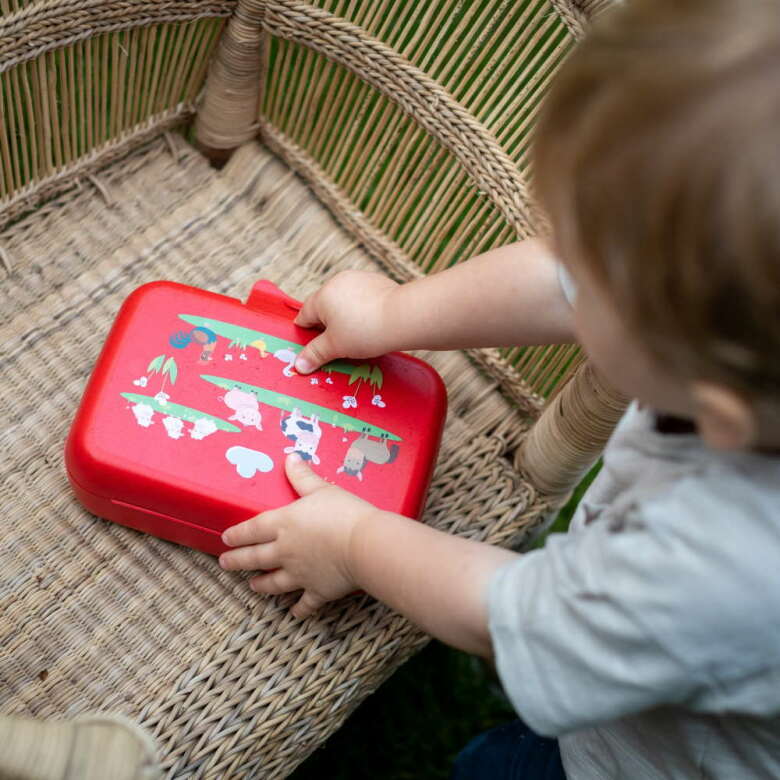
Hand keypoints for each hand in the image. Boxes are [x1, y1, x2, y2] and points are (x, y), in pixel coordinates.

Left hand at [219, 454, 379, 617]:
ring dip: (261, 585)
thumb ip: (303, 477)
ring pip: (273, 582)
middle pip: (255, 558)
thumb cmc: (343, 513)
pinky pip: (304, 603)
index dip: (237, 534)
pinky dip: (298, 609)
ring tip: (252, 586)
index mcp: (284, 524)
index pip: (252, 529)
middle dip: (237, 561)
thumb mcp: (322, 489)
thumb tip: (290, 458)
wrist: (364, 545)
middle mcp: (285, 551)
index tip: (225, 539)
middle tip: (224, 563)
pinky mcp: (317, 590)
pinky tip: (294, 612)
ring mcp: (299, 574)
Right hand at [293, 270, 398, 372]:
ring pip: (344, 300)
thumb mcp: (335, 347)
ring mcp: (358, 278)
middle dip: (328, 325)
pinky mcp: (376, 281)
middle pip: (324, 306)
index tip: (313, 345)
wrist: (403, 317)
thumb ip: (315, 354)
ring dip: (345, 315)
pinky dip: (362, 309)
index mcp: (323, 296)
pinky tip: (371, 323)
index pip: (305, 315)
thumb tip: (298, 365)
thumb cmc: (365, 332)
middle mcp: (338, 282)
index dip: (306, 332)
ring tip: (357, 335)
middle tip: (337, 344)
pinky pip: (362, 297)